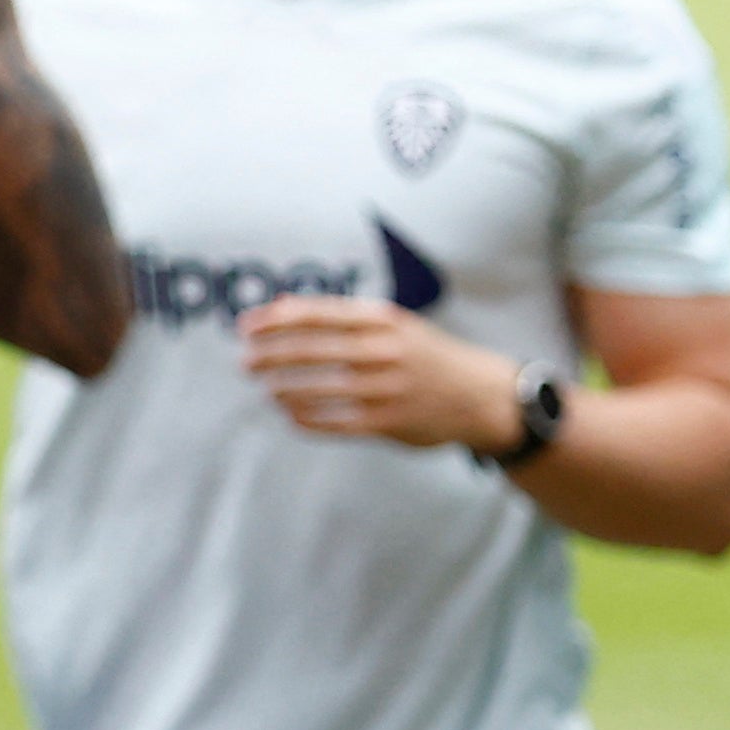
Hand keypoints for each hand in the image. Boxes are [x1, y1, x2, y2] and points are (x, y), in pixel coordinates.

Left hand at [240, 296, 523, 451]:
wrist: (484, 395)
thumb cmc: (426, 355)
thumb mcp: (393, 324)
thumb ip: (341, 317)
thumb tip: (281, 306)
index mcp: (383, 320)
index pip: (316, 314)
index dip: (274, 320)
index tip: (245, 327)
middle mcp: (384, 351)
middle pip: (311, 351)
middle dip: (270, 356)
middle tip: (245, 362)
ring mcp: (387, 389)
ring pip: (319, 389)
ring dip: (284, 389)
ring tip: (267, 389)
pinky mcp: (390, 423)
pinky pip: (337, 423)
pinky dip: (308, 419)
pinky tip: (291, 415)